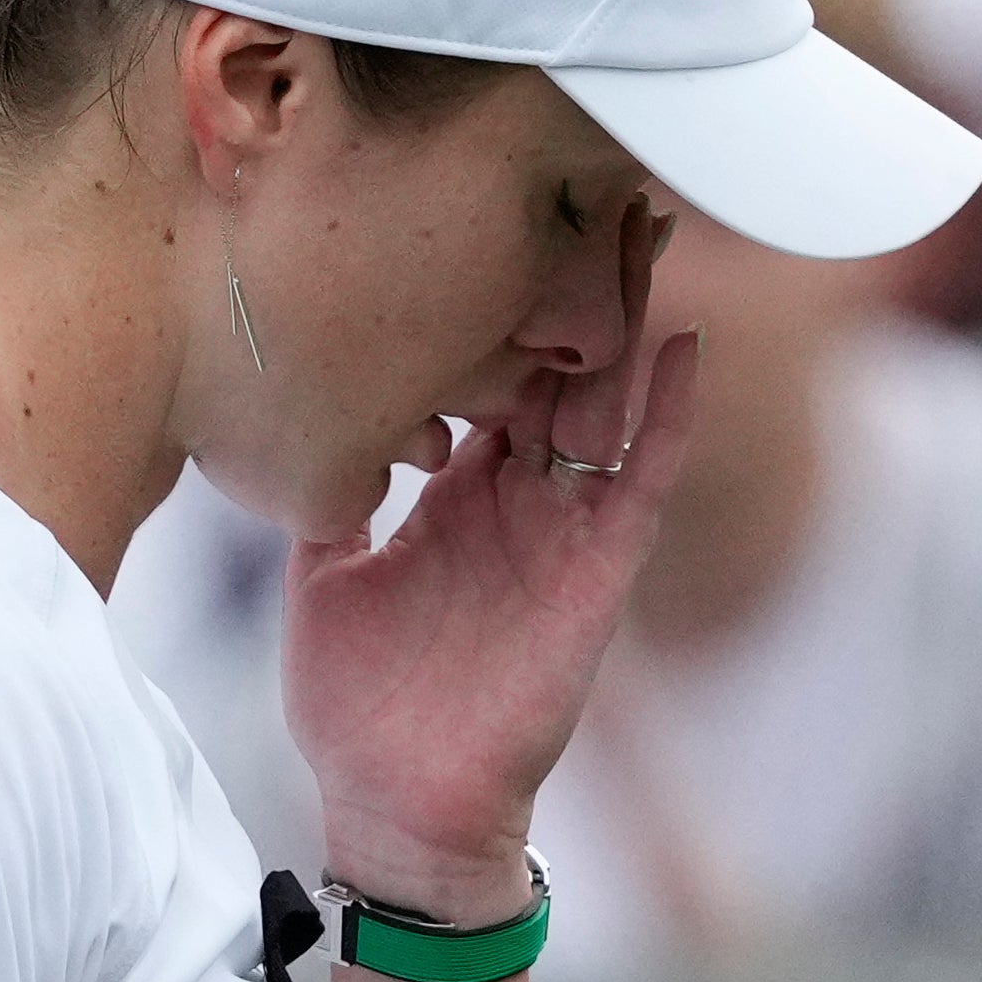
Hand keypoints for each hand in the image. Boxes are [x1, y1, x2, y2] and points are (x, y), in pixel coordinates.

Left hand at [282, 201, 698, 924]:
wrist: (398, 803)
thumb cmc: (362, 703)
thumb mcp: (326, 577)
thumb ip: (329, 498)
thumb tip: (297, 427)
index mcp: (459, 491)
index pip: (489, 372)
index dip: (497, 298)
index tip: (492, 212)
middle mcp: (520, 498)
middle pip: (561, 366)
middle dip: (575, 282)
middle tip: (593, 179)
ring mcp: (564, 532)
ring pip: (609, 405)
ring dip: (630, 322)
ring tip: (651, 229)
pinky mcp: (596, 576)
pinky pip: (641, 485)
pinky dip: (668, 419)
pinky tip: (685, 349)